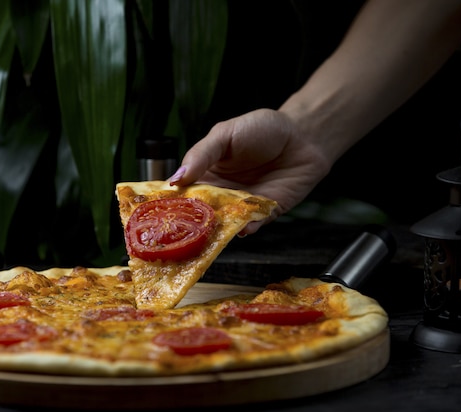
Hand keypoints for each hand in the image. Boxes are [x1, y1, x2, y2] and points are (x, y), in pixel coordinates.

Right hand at [169, 108, 333, 233]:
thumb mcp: (224, 134)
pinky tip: (244, 227)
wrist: (303, 135)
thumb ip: (200, 155)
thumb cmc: (262, 129)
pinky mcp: (264, 214)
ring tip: (210, 233)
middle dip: (190, 224)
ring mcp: (241, 206)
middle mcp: (220, 194)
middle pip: (199, 215)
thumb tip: (175, 179)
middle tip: (179, 233)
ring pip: (223, 224)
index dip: (169, 203)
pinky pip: (252, 225)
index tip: (157, 213)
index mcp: (204, 174)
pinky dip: (247, 228)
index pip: (181, 193)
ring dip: (216, 230)